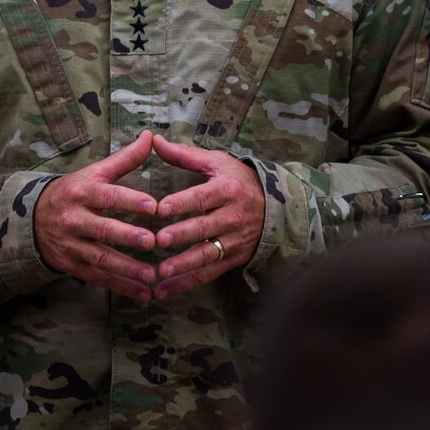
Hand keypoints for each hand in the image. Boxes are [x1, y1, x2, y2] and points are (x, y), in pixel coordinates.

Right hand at [34, 129, 158, 300]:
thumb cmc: (74, 191)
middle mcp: (75, 219)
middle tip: (152, 242)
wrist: (32, 218)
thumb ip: (125, 158)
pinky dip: (121, 288)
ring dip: (127, 269)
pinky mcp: (72, 265)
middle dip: (127, 237)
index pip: (109, 196)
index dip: (130, 201)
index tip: (154, 206)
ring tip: (151, 276)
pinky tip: (143, 295)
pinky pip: (98, 278)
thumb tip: (151, 135)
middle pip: (103, 229)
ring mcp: (72, 244)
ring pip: (101, 258)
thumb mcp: (94, 172)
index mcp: (83, 192)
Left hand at [149, 133, 263, 298]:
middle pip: (204, 228)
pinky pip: (207, 274)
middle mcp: (232, 217)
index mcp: (226, 190)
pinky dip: (185, 284)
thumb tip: (154, 139)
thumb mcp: (216, 163)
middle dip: (182, 235)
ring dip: (183, 266)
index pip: (202, 197)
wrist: (274, 207)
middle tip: (159, 240)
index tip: (161, 208)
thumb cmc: (237, 180)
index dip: (182, 203)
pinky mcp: (232, 259)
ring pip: (206, 255)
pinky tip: (163, 290)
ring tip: (161, 272)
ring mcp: (233, 241)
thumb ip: (184, 155)